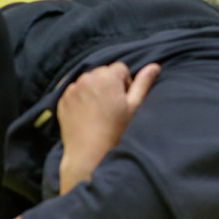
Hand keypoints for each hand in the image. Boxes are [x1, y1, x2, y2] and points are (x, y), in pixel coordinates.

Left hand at [57, 59, 159, 190]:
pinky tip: (86, 114)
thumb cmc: (115, 130)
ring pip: (88, 80)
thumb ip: (143, 83)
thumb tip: (154, 66)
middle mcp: (88, 77)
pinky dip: (80, 97)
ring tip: (98, 111)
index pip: (120, 68)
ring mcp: (73, 88)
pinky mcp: (63, 98)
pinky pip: (74, 90)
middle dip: (108, 84)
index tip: (122, 100)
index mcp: (108, 77)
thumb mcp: (134, 106)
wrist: (88, 152)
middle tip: (110, 106)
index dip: (124, 83)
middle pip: (103, 72)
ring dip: (94, 89)